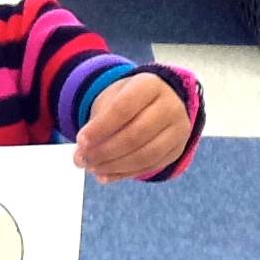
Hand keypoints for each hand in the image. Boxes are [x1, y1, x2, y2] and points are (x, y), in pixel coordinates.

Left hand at [73, 73, 188, 184]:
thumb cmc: (126, 100)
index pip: (123, 108)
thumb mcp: (111, 99)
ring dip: (113, 166)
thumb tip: (81, 156)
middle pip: (135, 135)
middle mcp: (170, 106)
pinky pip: (150, 167)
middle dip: (105, 151)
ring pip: (145, 155)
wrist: (152, 102)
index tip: (80, 140)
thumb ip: (96, 124)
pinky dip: (124, 173)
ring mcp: (178, 130)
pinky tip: (105, 175)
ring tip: (92, 167)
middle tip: (82, 159)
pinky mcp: (177, 150)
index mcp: (150, 85)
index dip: (100, 128)